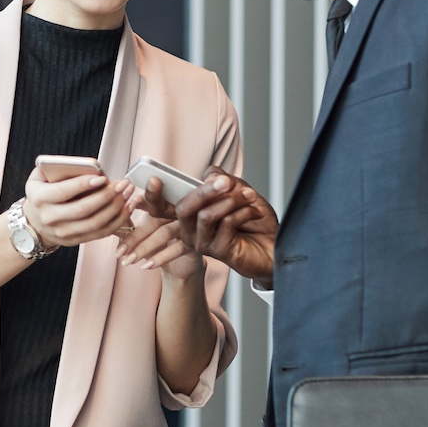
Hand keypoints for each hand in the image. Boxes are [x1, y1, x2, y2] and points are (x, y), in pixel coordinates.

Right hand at [22, 167, 129, 249]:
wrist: (34, 222)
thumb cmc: (42, 193)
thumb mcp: (40, 177)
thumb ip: (57, 168)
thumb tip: (87, 167)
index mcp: (40, 199)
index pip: (63, 192)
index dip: (83, 185)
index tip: (102, 177)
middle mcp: (50, 218)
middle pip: (83, 209)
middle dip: (106, 196)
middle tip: (122, 184)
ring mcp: (63, 233)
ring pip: (95, 223)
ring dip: (116, 208)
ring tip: (128, 194)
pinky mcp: (76, 241)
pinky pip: (101, 233)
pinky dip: (118, 221)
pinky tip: (127, 208)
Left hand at [115, 185, 202, 279]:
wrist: (180, 264)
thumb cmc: (156, 243)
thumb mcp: (141, 232)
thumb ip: (126, 224)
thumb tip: (103, 223)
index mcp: (164, 202)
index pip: (151, 199)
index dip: (141, 202)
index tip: (129, 204)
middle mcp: (177, 209)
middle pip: (156, 216)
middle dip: (135, 234)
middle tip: (118, 251)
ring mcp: (187, 225)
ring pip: (163, 233)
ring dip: (144, 249)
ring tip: (127, 262)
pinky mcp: (194, 242)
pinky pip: (177, 248)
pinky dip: (161, 258)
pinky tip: (146, 266)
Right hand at [142, 169, 279, 286]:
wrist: (274, 244)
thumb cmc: (253, 220)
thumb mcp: (236, 191)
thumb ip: (220, 180)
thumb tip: (209, 174)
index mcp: (188, 215)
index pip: (160, 207)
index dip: (152, 195)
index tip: (154, 179)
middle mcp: (190, 231)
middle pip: (184, 208)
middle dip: (204, 191)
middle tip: (226, 181)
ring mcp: (202, 243)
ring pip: (206, 215)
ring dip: (231, 200)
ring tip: (250, 195)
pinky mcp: (219, 252)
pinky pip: (226, 224)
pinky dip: (244, 212)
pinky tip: (255, 211)